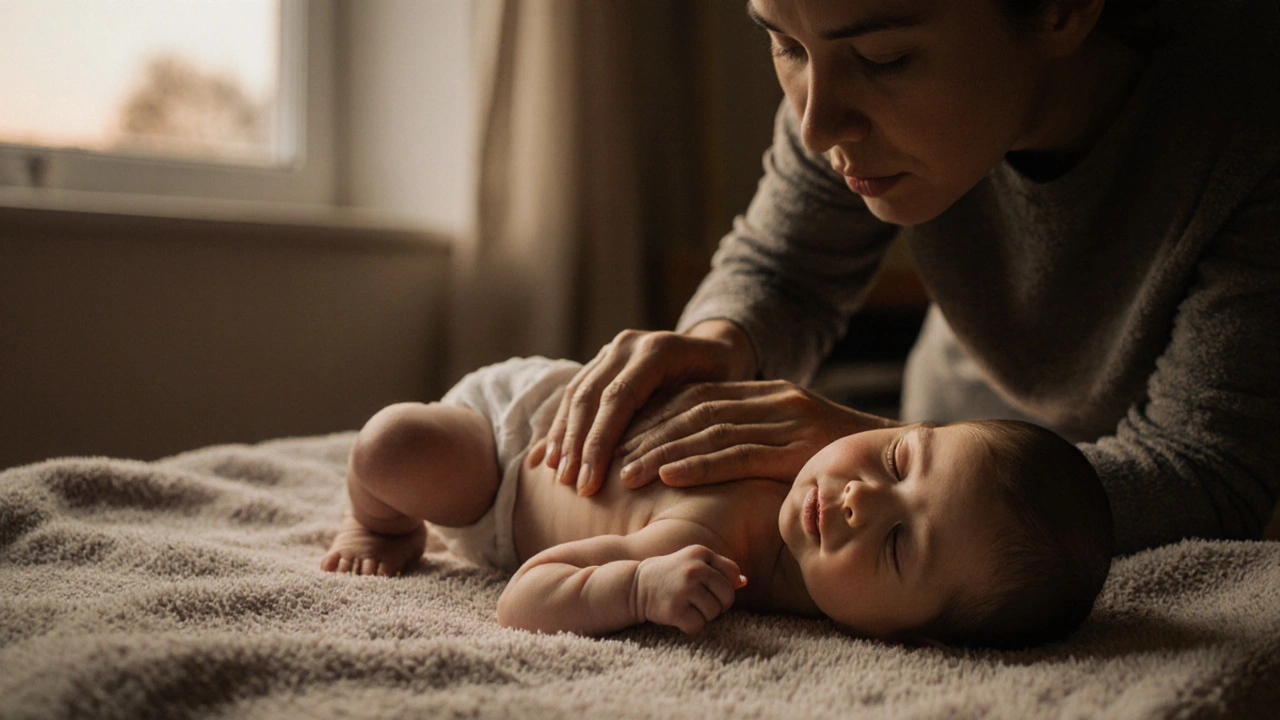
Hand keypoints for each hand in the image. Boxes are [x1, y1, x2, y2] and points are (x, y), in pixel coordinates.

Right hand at [544, 322, 755, 495]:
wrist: (718, 349)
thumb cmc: (725, 383)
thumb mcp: (717, 397)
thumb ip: (686, 419)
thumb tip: (656, 465)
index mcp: (657, 350)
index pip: (618, 399)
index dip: (599, 442)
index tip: (589, 482)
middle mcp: (628, 344)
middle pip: (590, 396)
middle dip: (576, 443)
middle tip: (568, 483)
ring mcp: (612, 350)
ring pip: (576, 394)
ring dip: (563, 435)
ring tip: (555, 472)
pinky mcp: (602, 361)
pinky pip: (575, 393)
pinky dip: (562, 424)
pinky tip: (548, 453)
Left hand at [616, 380, 897, 488]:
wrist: (908, 459)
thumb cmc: (846, 459)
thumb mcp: (794, 442)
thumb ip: (757, 441)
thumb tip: (708, 459)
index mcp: (769, 392)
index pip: (696, 399)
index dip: (654, 419)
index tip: (618, 441)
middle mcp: (774, 397)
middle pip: (693, 411)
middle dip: (646, 435)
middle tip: (608, 460)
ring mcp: (787, 418)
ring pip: (708, 431)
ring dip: (661, 454)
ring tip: (625, 474)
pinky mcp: (797, 445)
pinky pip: (738, 454)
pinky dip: (698, 465)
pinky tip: (667, 479)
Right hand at [634, 545, 745, 633]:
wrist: (635, 585)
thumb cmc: (670, 575)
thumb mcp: (693, 563)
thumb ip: (718, 570)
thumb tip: (744, 582)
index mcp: (701, 553)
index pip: (733, 574)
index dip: (726, 585)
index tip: (712, 589)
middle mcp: (694, 569)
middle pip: (728, 595)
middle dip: (719, 604)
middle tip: (702, 603)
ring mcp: (684, 589)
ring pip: (714, 613)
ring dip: (704, 616)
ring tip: (689, 607)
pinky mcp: (674, 609)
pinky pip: (699, 625)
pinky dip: (692, 626)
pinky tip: (680, 616)